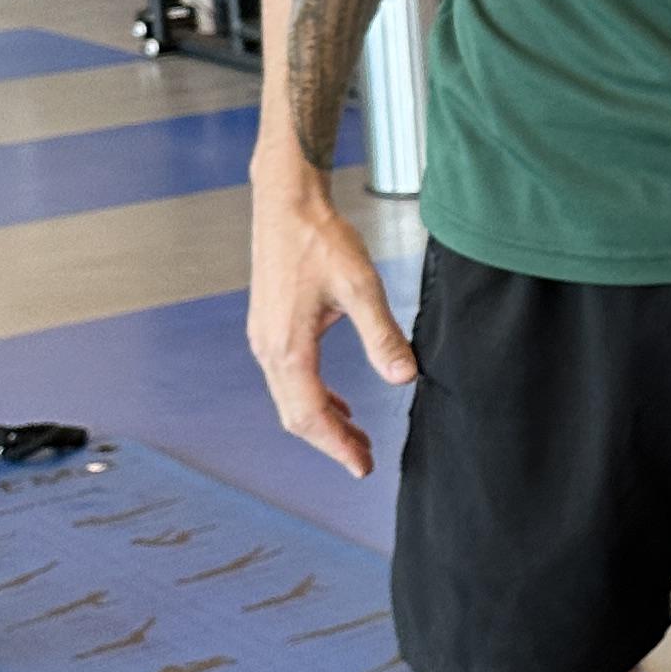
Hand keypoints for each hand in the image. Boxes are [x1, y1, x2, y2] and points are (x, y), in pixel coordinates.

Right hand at [248, 170, 417, 478]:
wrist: (287, 205)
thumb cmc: (320, 239)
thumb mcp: (360, 287)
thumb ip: (383, 335)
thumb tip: (406, 377)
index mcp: (287, 347)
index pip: (310, 415)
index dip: (337, 445)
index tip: (362, 466)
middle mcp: (268, 349)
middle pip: (295, 415)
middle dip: (331, 441)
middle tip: (364, 460)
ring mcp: (264, 339)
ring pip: (290, 399)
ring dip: (323, 420)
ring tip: (357, 435)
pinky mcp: (269, 328)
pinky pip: (288, 378)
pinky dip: (314, 397)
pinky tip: (339, 401)